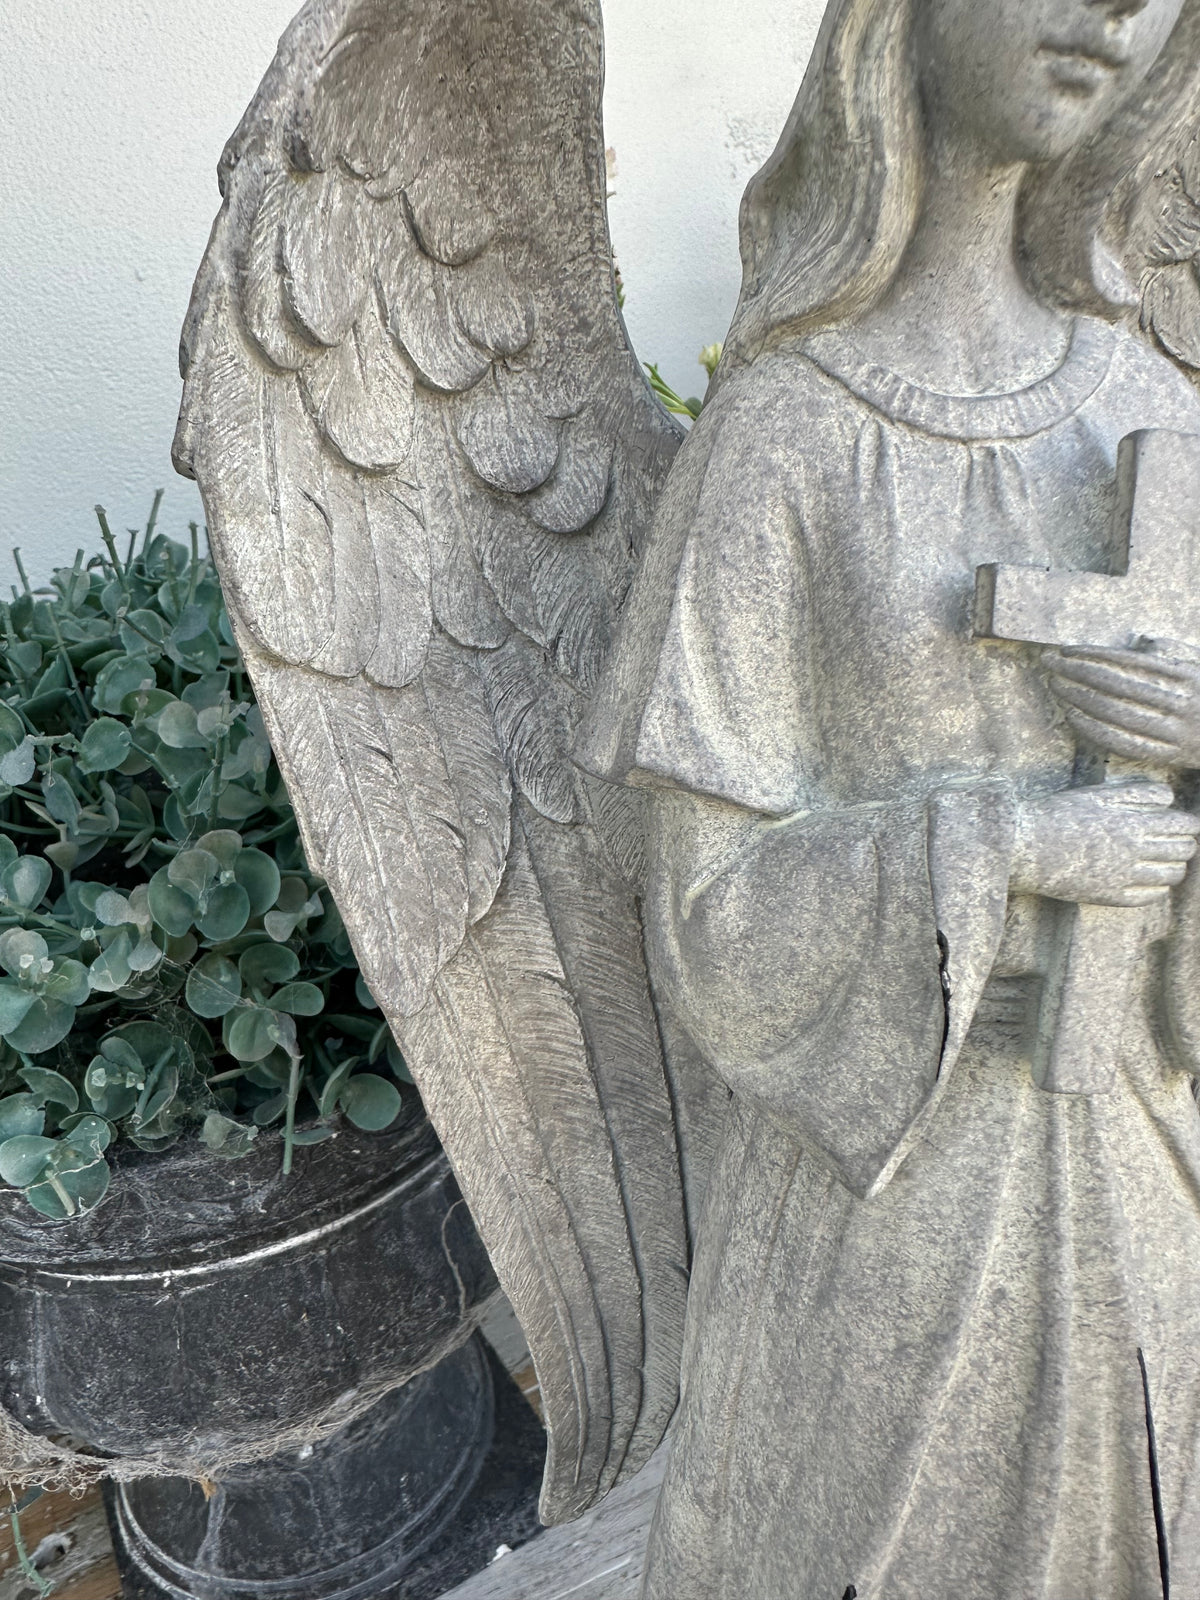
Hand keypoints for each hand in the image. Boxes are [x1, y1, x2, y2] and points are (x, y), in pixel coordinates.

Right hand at [1011, 782, 1199, 906]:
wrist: (1024, 846)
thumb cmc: (1058, 814)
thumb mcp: (1097, 795)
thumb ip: (1137, 794)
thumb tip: (1169, 797)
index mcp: (1133, 823)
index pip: (1184, 826)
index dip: (1190, 825)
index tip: (1187, 824)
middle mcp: (1134, 852)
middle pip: (1182, 851)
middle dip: (1185, 844)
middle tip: (1178, 841)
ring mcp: (1123, 876)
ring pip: (1171, 876)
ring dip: (1175, 867)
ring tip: (1167, 861)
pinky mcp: (1110, 896)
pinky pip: (1149, 896)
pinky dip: (1158, 888)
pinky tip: (1151, 881)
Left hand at [1043, 645, 1199, 768]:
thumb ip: (1173, 655)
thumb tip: (1143, 644)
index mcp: (1188, 675)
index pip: (1130, 661)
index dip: (1095, 654)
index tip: (1067, 649)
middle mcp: (1181, 702)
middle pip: (1117, 685)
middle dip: (1077, 671)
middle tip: (1049, 662)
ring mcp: (1175, 730)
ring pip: (1116, 713)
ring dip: (1080, 698)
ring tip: (1056, 685)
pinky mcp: (1169, 755)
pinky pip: (1123, 742)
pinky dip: (1094, 729)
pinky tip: (1073, 717)